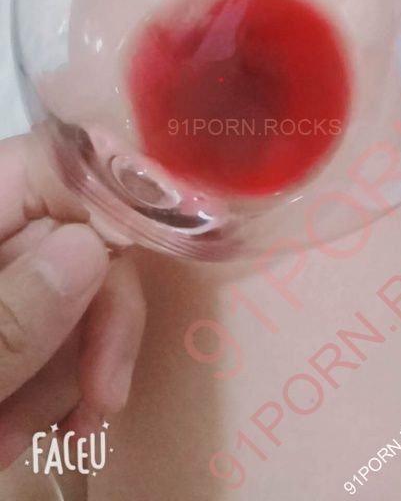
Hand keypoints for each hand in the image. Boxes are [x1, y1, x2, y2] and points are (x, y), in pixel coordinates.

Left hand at [0, 133, 144, 468]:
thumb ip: (8, 317)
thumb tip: (93, 245)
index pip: (47, 165)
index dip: (116, 188)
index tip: (173, 235)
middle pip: (72, 236)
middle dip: (96, 320)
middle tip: (102, 403)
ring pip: (64, 294)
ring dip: (64, 375)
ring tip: (24, 446)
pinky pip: (40, 335)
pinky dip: (40, 390)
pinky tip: (12, 440)